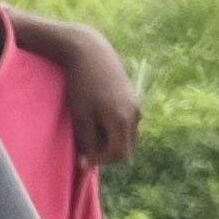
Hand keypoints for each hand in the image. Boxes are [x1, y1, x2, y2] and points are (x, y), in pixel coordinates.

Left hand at [55, 31, 140, 167]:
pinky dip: (116, 129)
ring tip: (91, 127)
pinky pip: (128, 124)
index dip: (101, 160)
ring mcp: (138, 106)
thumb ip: (87, 142)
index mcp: (122, 120)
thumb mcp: (80, 116)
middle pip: (127, 149)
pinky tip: (99, 117)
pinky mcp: (135, 99)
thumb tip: (88, 165)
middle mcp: (136, 114)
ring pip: (128, 137)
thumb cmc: (81, 84)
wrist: (91, 52)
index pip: (119, 155)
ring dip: (112, 141)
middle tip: (86, 142)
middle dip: (107, 152)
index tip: (84, 155)